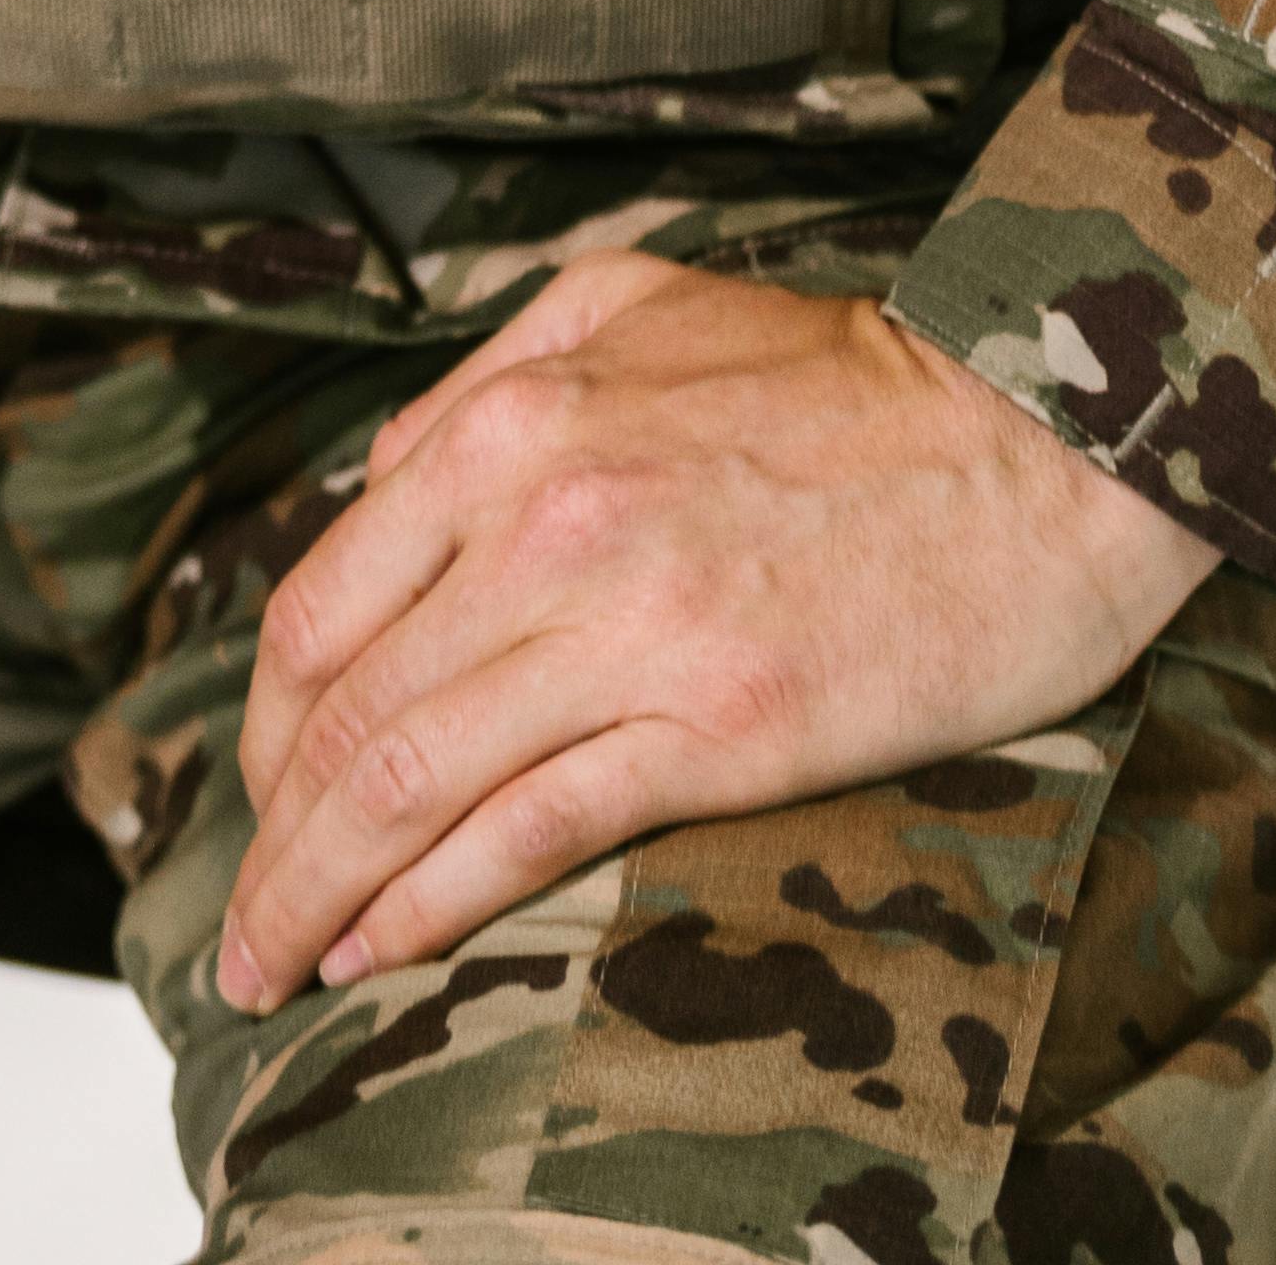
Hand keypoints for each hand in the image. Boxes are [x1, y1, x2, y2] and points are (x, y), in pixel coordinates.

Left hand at [219, 255, 1216, 1012]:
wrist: (1037, 440)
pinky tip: (382, 950)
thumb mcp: (634, 310)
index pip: (322, 603)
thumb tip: (385, 480)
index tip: (253, 798)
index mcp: (513, 421)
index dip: (263, 725)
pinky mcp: (716, 730)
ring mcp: (627, 630)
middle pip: (342, 710)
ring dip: (320, 892)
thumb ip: (490, 382)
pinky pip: (529, 831)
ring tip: (276, 964)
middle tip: (238, 924)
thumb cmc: (846, 379)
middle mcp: (543, 520)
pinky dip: (431, 904)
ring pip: (410, 780)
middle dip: (268, 839)